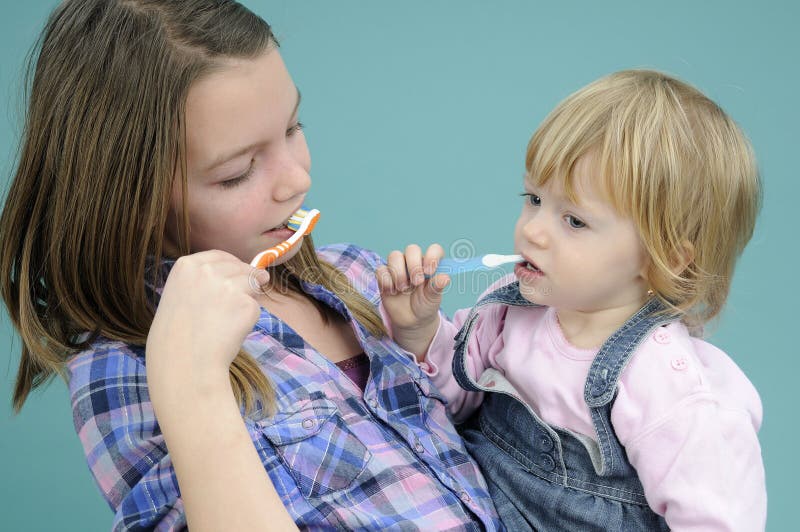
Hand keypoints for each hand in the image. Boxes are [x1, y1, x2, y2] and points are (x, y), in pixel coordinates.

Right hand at [146, 250, 269, 393]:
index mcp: (186, 266)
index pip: (220, 256)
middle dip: (246, 280)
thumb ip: (205, 281)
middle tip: (234, 305)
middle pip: (240, 267)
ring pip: (252, 284)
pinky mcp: (245, 303)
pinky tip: (230, 333)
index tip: (236, 274)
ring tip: (225, 323)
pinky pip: (255, 307)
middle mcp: (207, 271)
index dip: (232, 265)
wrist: (183, 363)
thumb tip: (254, 272)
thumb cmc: (178, 337)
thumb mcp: (180, 296)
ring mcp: (227, 286)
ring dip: (247, 301)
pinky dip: (248, 320)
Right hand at [376, 244, 449, 356]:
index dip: (432, 256)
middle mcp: (414, 262)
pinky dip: (386, 281)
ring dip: (399, 273)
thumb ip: (437, 287)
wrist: (411, 320)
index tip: (429, 271)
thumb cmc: (425, 305)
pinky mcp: (385, 275)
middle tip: (417, 282)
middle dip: (414, 265)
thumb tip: (445, 277)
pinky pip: (381, 270)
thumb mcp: (433, 298)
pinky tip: (392, 292)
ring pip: (394, 256)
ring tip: (403, 289)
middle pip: (412, 249)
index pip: (434, 250)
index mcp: (430, 265)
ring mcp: (398, 267)